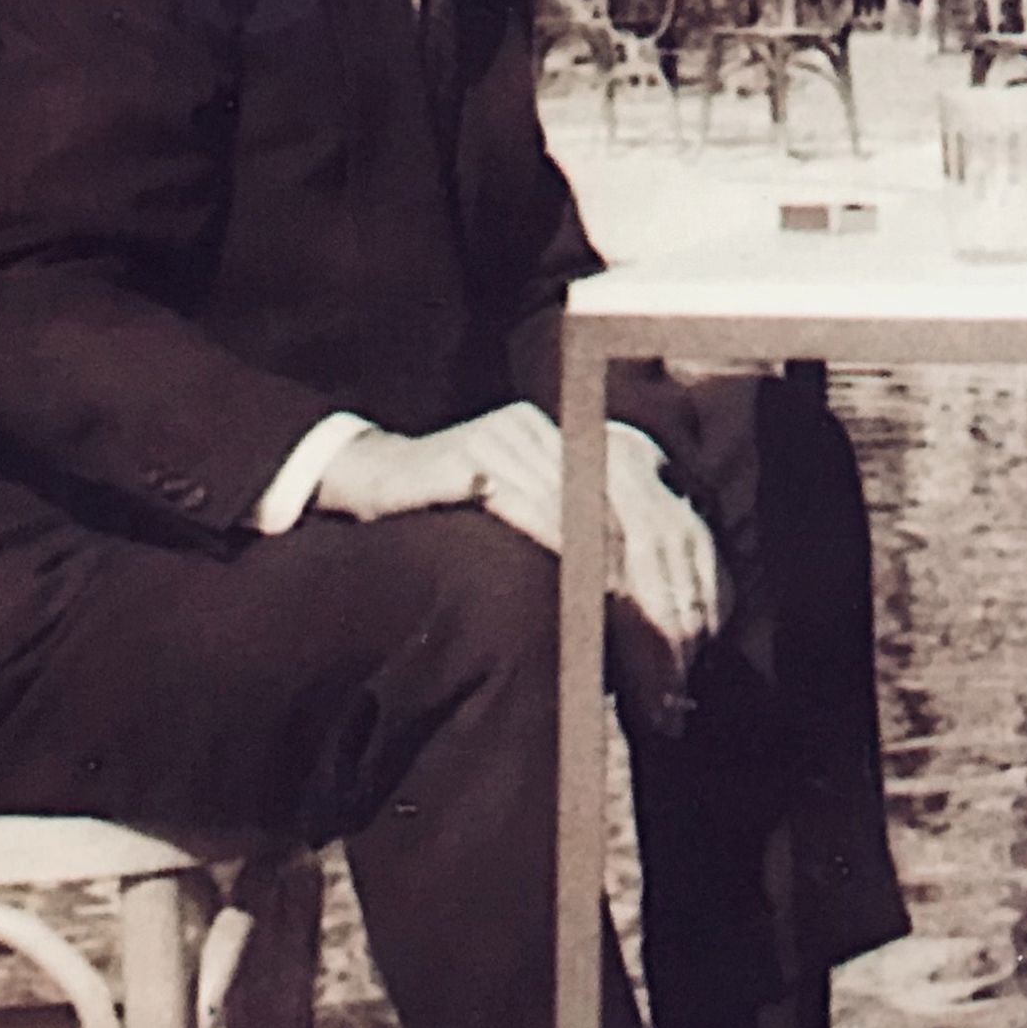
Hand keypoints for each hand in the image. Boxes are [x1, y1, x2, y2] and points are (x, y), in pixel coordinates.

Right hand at [313, 406, 729, 670]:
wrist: (369, 478)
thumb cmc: (442, 501)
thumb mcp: (507, 499)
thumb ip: (552, 515)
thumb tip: (617, 570)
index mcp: (543, 432)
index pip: (602, 483)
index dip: (632, 534)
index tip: (657, 584)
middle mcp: (525, 427)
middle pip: (590, 490)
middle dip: (621, 547)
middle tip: (649, 600)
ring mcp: (496, 438)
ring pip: (562, 497)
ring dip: (593, 548)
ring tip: (620, 596)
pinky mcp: (466, 460)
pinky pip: (519, 501)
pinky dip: (548, 537)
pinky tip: (567, 572)